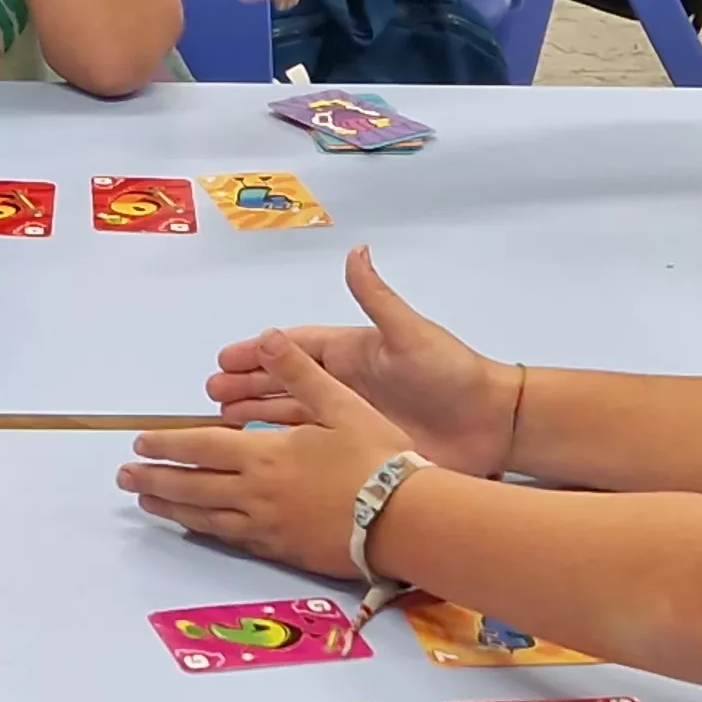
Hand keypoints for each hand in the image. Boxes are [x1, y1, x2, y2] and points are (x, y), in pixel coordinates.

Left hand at [117, 335, 414, 577]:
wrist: (408, 521)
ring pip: (205, 517)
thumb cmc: (379, 460)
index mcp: (265, 455)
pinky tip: (198, 528)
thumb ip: (300, 372)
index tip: (140, 443)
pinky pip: (233, 539)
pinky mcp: (284, 551)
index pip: (201, 448)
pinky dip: (206, 530)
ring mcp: (268, 527)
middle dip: (154, 479)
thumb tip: (268, 336)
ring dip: (171, 508)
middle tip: (125, 477)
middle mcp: (257, 494)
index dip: (167, 445)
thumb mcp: (342, 404)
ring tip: (147, 503)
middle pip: (191, 486)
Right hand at [205, 248, 521, 475]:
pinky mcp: (361, 447)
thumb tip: (355, 252)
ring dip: (257, 413)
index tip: (224, 359)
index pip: (294, 349)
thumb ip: (376, 297)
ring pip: (292, 413)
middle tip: (210, 395)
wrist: (491, 422)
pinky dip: (283, 444)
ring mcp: (352, 416)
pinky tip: (259, 450)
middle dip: (246, 385)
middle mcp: (346, 383)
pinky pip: (312, 444)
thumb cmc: (451, 374)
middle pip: (284, 381)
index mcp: (353, 352)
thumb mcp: (409, 332)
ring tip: (222, 421)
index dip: (258, 353)